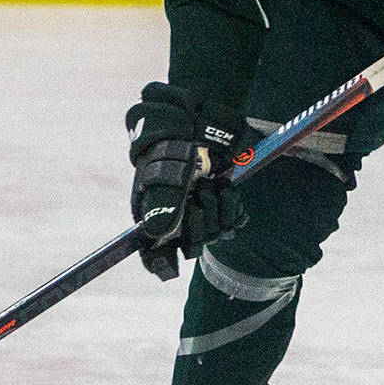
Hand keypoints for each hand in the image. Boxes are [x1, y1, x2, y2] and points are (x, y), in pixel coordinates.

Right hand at [126, 83, 246, 279]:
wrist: (197, 117)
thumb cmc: (170, 139)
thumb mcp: (162, 167)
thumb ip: (160, 200)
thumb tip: (158, 232)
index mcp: (151, 210)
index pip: (150, 252)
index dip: (158, 262)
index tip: (168, 267)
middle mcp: (174, 216)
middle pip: (189, 247)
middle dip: (199, 223)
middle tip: (198, 192)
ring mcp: (199, 210)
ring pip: (212, 235)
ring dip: (217, 210)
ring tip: (213, 183)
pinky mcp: (220, 203)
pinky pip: (231, 222)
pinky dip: (233, 208)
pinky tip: (226, 188)